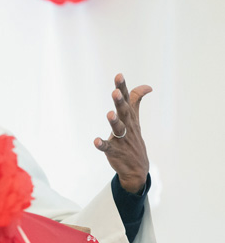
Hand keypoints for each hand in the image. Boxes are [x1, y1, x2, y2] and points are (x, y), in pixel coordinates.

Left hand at [94, 74, 151, 193]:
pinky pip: (107, 147)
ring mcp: (121, 139)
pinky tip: (96, 141)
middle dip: (120, 102)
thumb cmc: (133, 137)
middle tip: (115, 92)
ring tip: (109, 114)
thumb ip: (136, 100)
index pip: (127, 99)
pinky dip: (102, 144)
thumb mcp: (135, 118)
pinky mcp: (114, 151)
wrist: (137, 167)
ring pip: (118, 129)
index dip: (122, 87)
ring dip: (114, 122)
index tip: (118, 75)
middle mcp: (127, 126)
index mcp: (129, 117)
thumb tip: (147, 86)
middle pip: (124, 112)